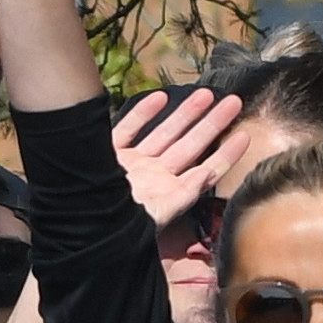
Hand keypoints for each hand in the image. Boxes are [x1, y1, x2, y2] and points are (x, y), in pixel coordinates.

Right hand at [113, 85, 250, 234]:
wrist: (77, 225)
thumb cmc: (114, 227)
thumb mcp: (155, 215)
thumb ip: (182, 195)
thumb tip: (206, 174)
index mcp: (167, 195)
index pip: (206, 171)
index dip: (227, 154)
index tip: (246, 135)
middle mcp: (153, 178)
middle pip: (190, 146)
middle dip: (212, 124)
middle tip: (234, 103)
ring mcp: (132, 165)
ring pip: (163, 134)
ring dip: (184, 115)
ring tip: (206, 95)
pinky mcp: (108, 155)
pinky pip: (128, 130)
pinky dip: (142, 114)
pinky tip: (158, 98)